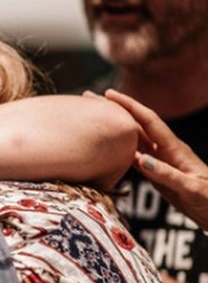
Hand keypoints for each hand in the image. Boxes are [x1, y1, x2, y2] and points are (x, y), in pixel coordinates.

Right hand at [105, 89, 207, 229]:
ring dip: (115, 126)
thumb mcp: (191, 189)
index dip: (129, 106)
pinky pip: (134, 154)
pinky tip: (106, 145)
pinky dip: (119, 146)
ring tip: (94, 116)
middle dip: (116, 109)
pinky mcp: (157, 172)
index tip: (109, 94)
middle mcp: (166, 150)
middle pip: (137, 123)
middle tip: (91, 98)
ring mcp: (161, 160)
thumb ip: (166, 174)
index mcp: (175, 149)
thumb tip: (140, 159)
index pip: (148, 121)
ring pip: (133, 137)